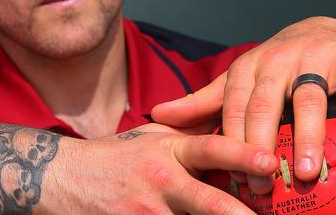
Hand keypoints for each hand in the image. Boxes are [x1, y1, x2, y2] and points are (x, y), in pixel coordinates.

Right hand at [38, 124, 277, 214]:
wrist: (64, 178)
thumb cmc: (113, 156)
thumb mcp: (150, 136)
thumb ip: (187, 136)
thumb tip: (228, 129)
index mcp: (167, 150)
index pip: (209, 148)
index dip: (242, 154)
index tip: (271, 161)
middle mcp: (161, 180)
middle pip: (209, 201)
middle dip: (239, 214)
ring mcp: (147, 211)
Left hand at [151, 16, 335, 193]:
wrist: (321, 31)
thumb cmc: (273, 66)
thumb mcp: (236, 81)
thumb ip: (201, 101)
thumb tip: (158, 114)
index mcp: (246, 70)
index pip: (233, 108)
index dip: (231, 141)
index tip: (233, 175)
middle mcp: (275, 63)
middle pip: (265, 106)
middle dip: (261, 144)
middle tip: (263, 181)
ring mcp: (311, 62)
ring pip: (308, 100)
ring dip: (307, 136)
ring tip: (306, 170)